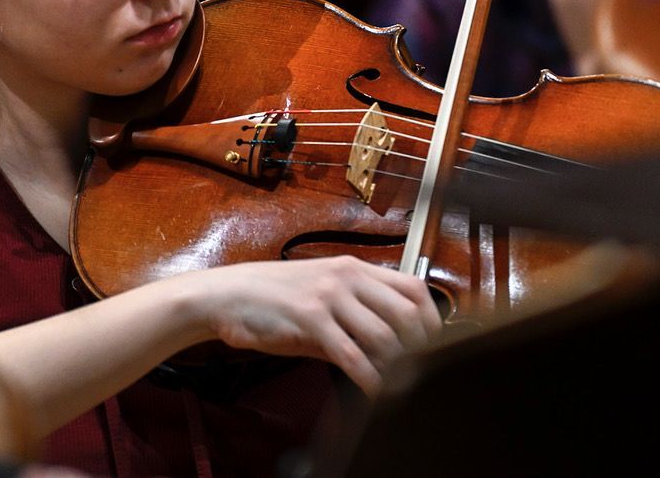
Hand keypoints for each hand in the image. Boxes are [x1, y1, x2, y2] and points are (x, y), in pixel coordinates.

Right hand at [187, 256, 442, 394]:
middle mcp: (347, 277)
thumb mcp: (321, 295)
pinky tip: (373, 390)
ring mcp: (329, 296)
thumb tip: (391, 345)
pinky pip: (353, 355)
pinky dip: (369, 378)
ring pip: (384, 336)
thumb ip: (357, 315)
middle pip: (406, 313)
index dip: (431, 319)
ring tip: (397, 386)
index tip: (432, 345)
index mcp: (354, 268)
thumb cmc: (273, 298)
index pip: (413, 287)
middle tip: (419, 372)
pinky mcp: (310, 320)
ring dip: (396, 368)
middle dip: (419, 348)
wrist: (227, 295)